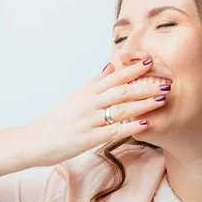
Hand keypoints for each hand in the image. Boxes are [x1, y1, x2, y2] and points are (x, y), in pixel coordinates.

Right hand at [24, 59, 169, 166]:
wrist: (35, 141)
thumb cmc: (57, 120)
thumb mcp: (75, 97)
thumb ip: (94, 83)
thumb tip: (110, 66)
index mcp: (87, 92)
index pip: (114, 77)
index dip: (133, 69)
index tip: (151, 61)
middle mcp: (89, 103)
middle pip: (121, 90)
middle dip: (145, 85)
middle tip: (166, 81)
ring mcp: (89, 120)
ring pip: (120, 109)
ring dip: (143, 103)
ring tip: (162, 99)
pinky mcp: (88, 138)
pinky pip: (113, 131)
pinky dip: (130, 126)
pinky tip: (146, 124)